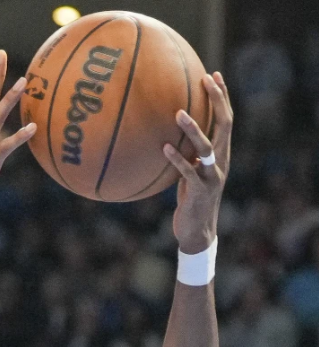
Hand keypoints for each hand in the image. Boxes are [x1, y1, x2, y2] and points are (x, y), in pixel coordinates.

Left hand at [166, 72, 232, 254]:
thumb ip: (185, 153)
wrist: (197, 229)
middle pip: (225, 124)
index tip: (212, 74)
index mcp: (221, 152)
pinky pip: (189, 171)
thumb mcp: (189, 171)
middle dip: (218, 100)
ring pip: (207, 146)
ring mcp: (213, 175)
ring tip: (177, 113)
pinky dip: (178, 159)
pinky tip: (164, 148)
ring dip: (193, 129)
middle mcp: (222, 160)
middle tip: (205, 80)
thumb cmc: (190, 198)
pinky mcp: (201, 190)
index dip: (222, 97)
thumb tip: (164, 134)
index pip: (225, 118)